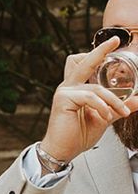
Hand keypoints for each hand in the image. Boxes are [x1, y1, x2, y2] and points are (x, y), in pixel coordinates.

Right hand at [39, 36, 137, 162]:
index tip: (112, 43)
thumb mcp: (104, 117)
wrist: (63, 150)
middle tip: (114, 42)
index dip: (97, 53)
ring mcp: (64, 92)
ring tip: (122, 112)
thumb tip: (137, 100)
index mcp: (76, 89)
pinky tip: (105, 115)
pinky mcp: (63, 100)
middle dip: (100, 50)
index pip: (85, 64)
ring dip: (114, 100)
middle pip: (82, 61)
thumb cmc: (77, 135)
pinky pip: (90, 97)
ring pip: (96, 87)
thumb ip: (118, 106)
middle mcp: (68, 87)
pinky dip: (102, 106)